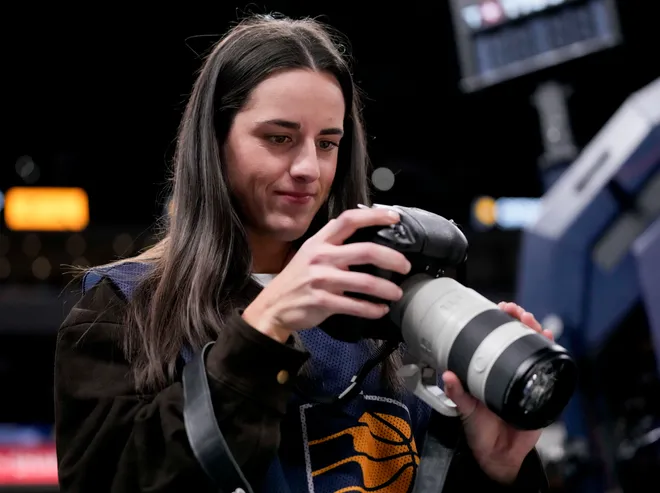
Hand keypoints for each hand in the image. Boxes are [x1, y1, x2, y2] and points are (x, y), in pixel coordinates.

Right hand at [242, 207, 411, 342]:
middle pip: (366, 251)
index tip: (394, 217)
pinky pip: (355, 305)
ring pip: (365, 282)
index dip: (374, 216)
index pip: (349, 220)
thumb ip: (333, 243)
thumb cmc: (296, 279)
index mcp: (320, 242)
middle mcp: (321, 257)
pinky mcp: (322, 301)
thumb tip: (362, 234)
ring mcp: (321, 279)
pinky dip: (372, 309)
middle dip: (392, 258)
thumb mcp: (310, 253)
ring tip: (397, 293)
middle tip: (405, 266)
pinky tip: (380, 310)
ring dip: (387, 289)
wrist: (273, 306)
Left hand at [442, 302, 553, 483]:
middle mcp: (507, 370)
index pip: (495, 339)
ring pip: (533, 349)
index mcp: (488, 370)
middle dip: (519, 320)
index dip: (499, 322)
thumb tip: (449, 376)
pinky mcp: (539, 392)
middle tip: (516, 311)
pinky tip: (549, 339)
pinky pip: (547, 369)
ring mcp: (524, 379)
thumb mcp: (465, 410)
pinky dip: (549, 353)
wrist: (498, 455)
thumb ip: (458, 394)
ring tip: (532, 321)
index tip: (499, 309)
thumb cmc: (480, 430)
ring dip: (535, 331)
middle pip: (517, 338)